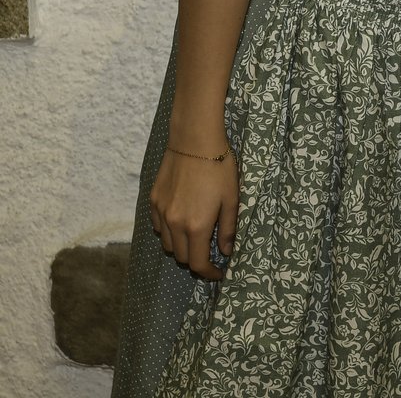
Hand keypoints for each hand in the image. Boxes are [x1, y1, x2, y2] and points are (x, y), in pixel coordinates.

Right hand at [149, 147, 237, 279]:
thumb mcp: (232, 199)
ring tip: (196, 236)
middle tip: (210, 252)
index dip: (208, 273)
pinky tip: (181, 220)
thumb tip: (226, 252)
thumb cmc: (220, 168)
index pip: (198, 263)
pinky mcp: (153, 201)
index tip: (218, 273)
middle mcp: (175, 224)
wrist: (194, 141)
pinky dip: (169, 231)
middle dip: (196, 260)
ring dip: (182, 246)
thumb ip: (228, 229)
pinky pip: (159, 227)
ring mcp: (161, 213)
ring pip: (168, 244)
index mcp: (197, 226)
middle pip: (181, 257)